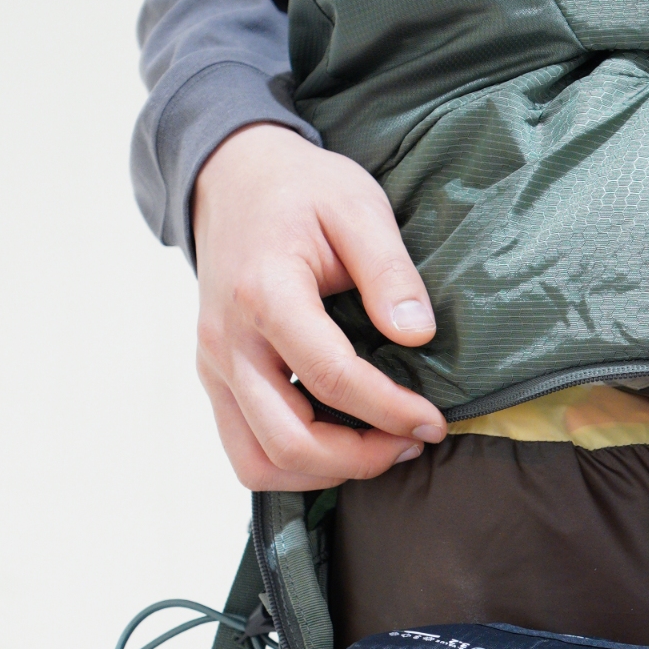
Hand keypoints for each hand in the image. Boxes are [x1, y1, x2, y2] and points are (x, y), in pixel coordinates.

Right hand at [191, 123, 446, 489]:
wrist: (233, 176)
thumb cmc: (301, 190)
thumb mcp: (358, 207)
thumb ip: (389, 271)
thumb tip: (417, 335)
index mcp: (264, 292)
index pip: (329, 376)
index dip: (389, 409)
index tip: (434, 420)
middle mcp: (227, 339)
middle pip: (289, 440)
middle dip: (361, 458)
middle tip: (413, 441)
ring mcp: (213, 365)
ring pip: (259, 463)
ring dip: (326, 472)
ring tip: (380, 448)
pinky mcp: (214, 379)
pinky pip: (246, 451)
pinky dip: (296, 464)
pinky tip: (343, 442)